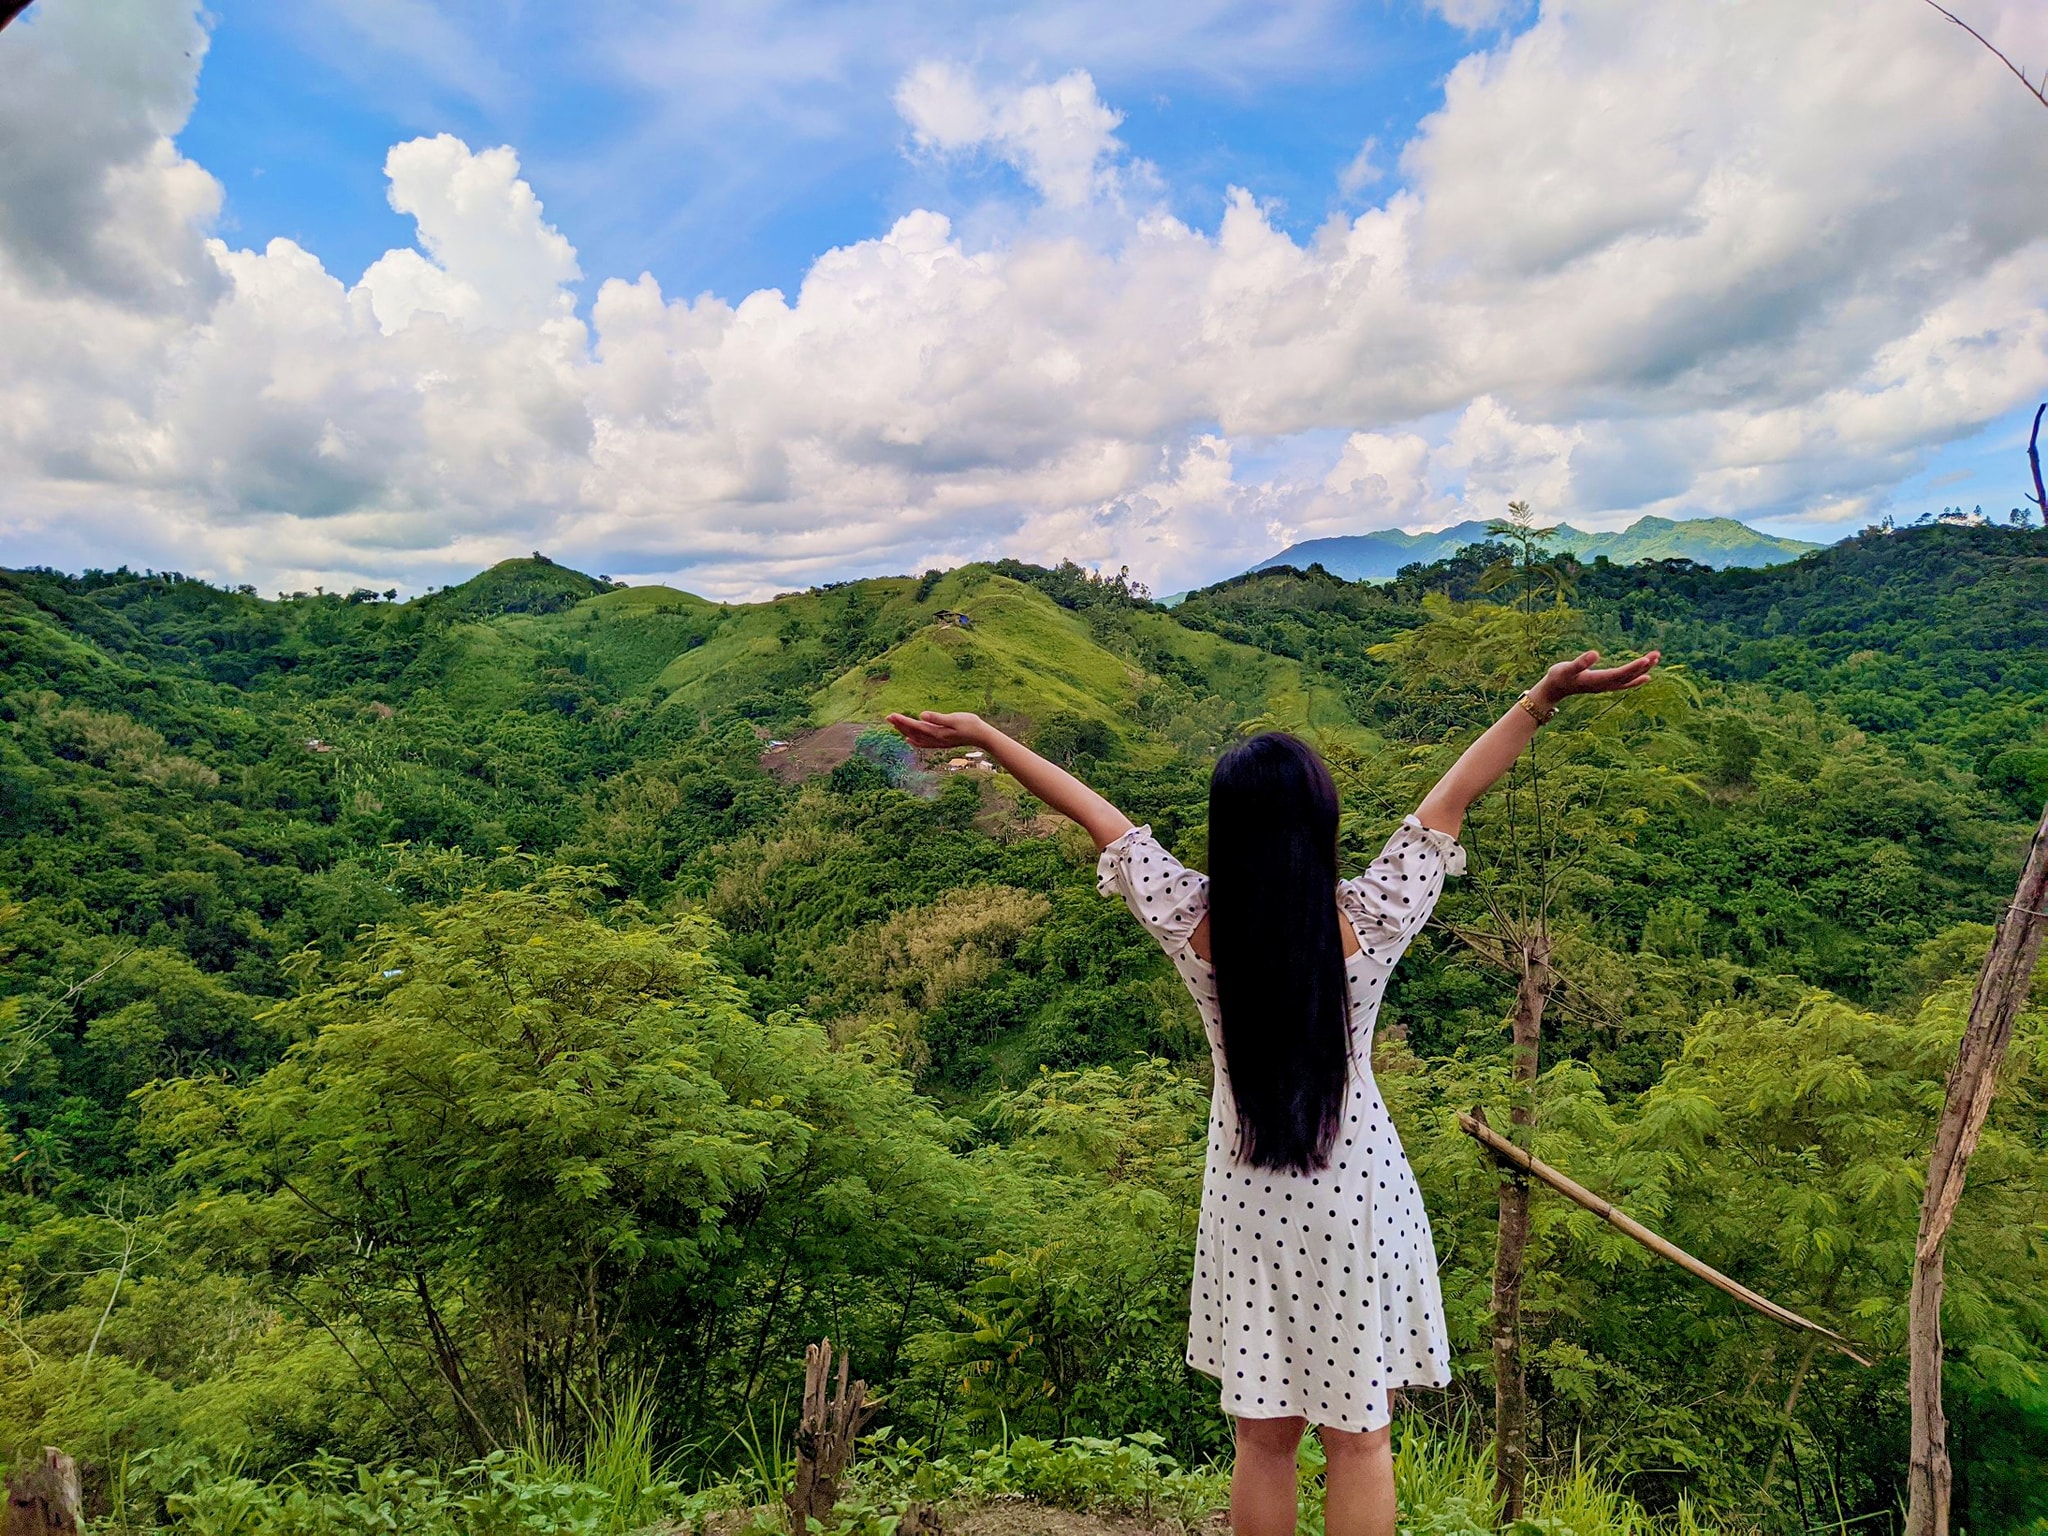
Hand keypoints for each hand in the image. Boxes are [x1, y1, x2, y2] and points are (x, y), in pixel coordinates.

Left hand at [886, 710, 988, 749]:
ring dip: (904, 732)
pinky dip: (914, 741)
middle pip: (913, 732)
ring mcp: (938, 742)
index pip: (915, 726)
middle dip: (900, 725)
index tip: (891, 716)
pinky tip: (909, 739)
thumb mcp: (954, 718)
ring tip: (895, 725)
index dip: (902, 721)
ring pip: (916, 738)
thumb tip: (921, 715)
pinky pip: (923, 743)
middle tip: (887, 718)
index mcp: (936, 732)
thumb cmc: (970, 725)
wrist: (982, 736)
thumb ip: (937, 718)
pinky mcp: (941, 742)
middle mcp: (935, 739)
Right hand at [1535, 649, 1660, 704]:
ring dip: (1643, 670)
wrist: (1554, 689)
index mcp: (1597, 680)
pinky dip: (1637, 679)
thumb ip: (1580, 662)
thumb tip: (1595, 653)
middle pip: (1628, 676)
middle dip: (1643, 666)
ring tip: (1656, 658)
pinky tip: (1646, 675)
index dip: (1633, 668)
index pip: (1619, 674)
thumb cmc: (1559, 677)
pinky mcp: (1605, 684)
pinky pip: (1625, 683)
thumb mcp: (1566, 668)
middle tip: (1656, 655)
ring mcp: (1606, 686)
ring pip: (1629, 679)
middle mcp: (1604, 685)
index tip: (1646, 660)